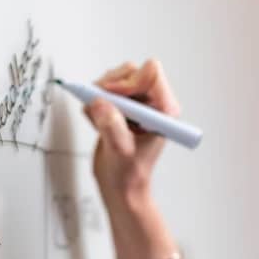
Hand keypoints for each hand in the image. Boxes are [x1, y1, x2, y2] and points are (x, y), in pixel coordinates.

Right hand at [84, 59, 180, 208]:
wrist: (121, 187)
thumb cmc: (130, 175)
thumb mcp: (121, 151)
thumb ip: (112, 127)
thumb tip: (99, 103)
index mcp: (164, 110)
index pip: (151, 73)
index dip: (129, 82)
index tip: (113, 98)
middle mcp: (152, 103)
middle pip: (131, 71)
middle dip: (111, 86)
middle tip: (100, 105)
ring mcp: (136, 104)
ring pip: (115, 78)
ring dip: (100, 95)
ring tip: (98, 119)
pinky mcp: (120, 107)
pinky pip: (103, 90)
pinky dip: (94, 103)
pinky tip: (97, 123)